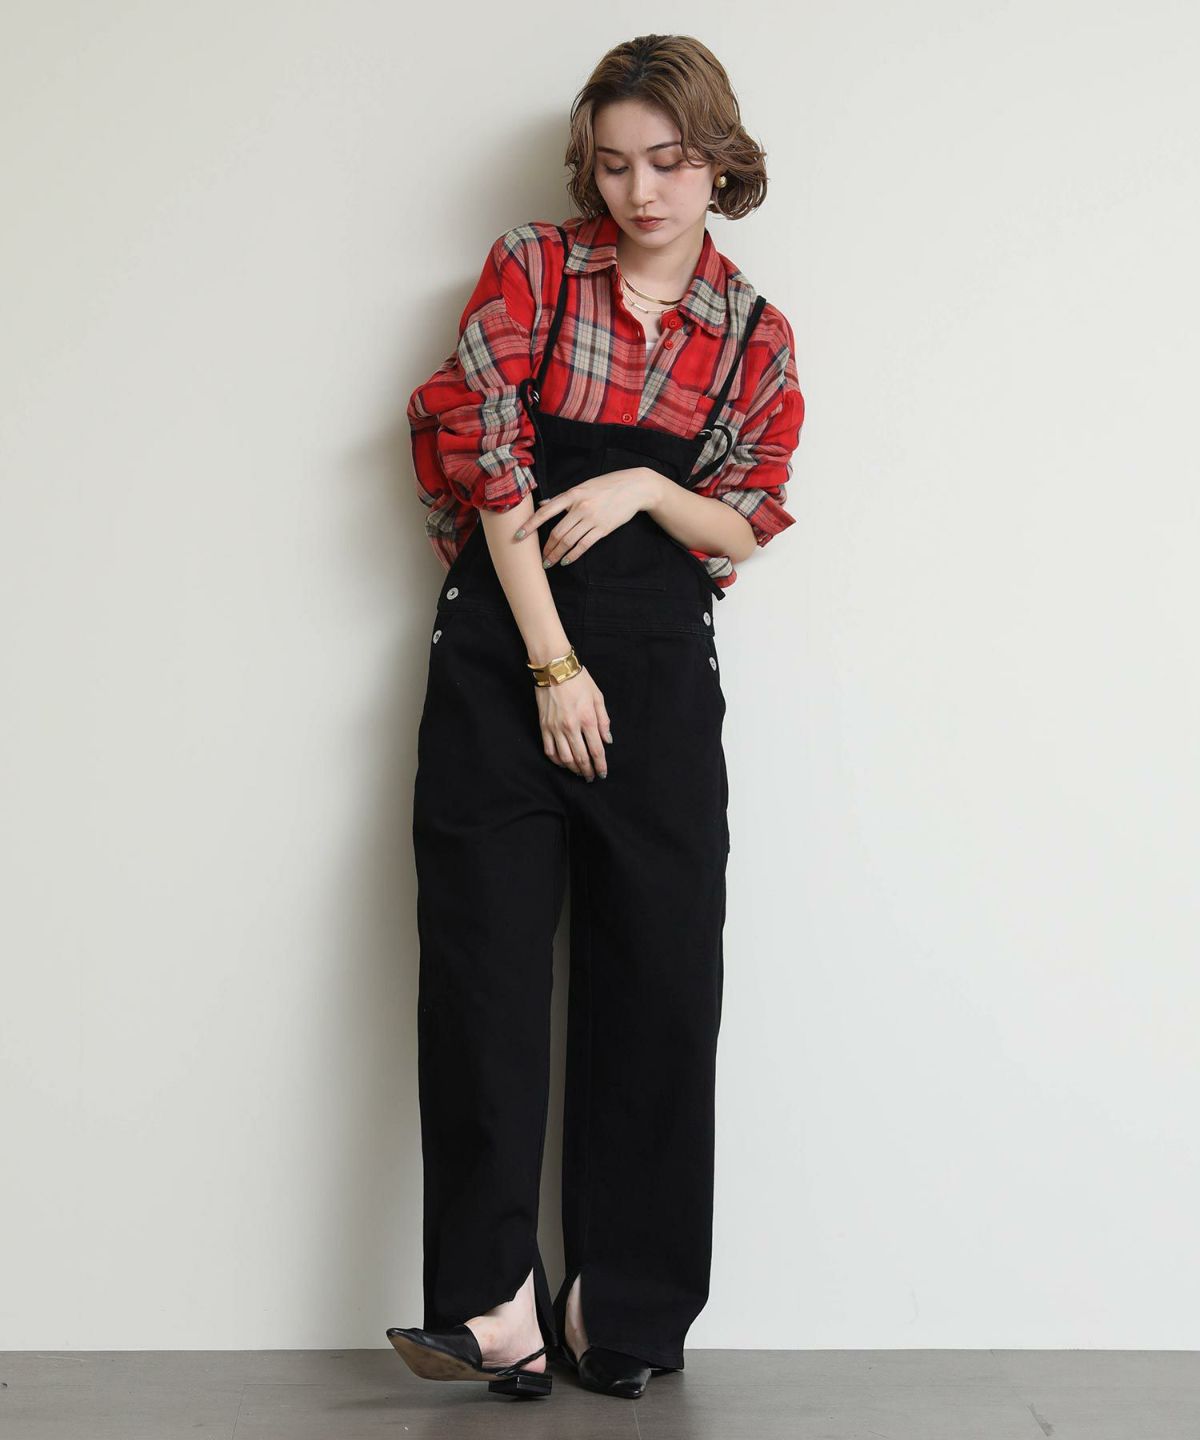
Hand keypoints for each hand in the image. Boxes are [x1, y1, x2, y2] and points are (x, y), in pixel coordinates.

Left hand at [518, 468, 660, 567]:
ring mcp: (592, 519)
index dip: (530, 525)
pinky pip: (584, 545)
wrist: (634, 488)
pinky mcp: (603, 529)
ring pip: (568, 541)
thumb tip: (543, 505)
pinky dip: (573, 555)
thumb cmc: (607, 486)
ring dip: (556, 554)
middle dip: (546, 548)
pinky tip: (566, 561)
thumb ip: (562, 498)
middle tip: (540, 558)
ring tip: (549, 562)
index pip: (546, 512)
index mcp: (572, 494)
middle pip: (557, 532)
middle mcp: (580, 507)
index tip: (518, 536)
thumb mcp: (583, 486)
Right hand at [534, 666, 612, 779]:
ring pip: (565, 758)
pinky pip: (550, 750)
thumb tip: (607, 741)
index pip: (596, 750)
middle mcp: (571, 727)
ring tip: (579, 773)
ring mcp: (555, 728)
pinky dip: (557, 760)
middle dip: (588, 771)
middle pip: (581, 758)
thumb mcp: (598, 697)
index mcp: (587, 719)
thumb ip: (604, 721)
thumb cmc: (579, 680)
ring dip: (574, 769)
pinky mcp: (544, 727)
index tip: (603, 773)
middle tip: (592, 777)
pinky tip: (564, 763)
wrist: (554, 668)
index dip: (601, 765)